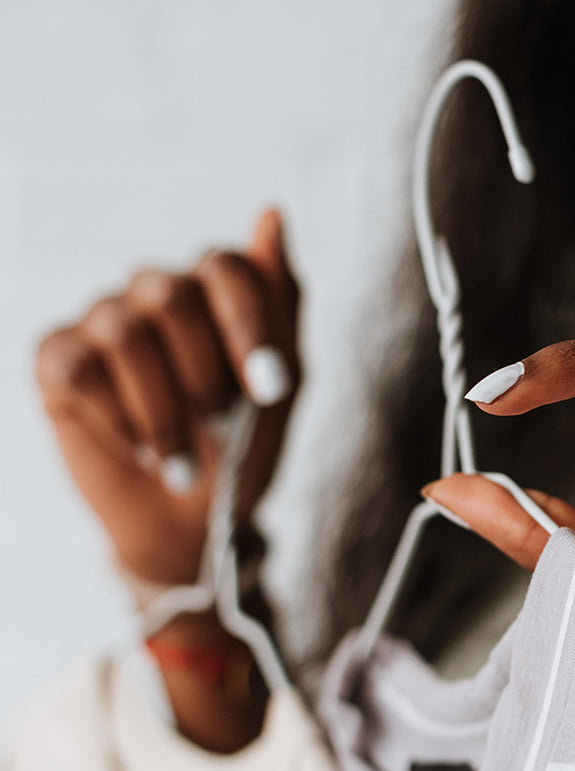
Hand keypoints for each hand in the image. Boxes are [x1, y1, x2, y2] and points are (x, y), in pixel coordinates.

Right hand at [35, 209, 300, 590]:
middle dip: (206, 373)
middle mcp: (154, 292)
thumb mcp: (283, 383)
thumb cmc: (245, 444)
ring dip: (163, 409)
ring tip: (184, 458)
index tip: (271, 390)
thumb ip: (280, 300)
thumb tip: (271, 210)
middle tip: (221, 423)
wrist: (198, 522)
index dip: (249, 327)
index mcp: (214, 289)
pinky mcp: (58, 360)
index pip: (226, 266)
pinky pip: (78, 368)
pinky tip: (143, 451)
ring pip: (124, 331)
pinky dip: (119, 419)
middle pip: (172, 293)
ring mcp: (102, 321)